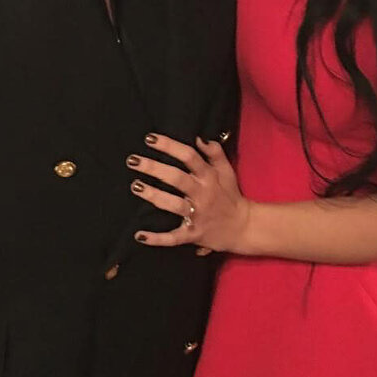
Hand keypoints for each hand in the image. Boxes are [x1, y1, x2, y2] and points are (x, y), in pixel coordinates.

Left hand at [128, 134, 249, 251]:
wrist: (244, 227)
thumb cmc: (231, 196)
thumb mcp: (227, 171)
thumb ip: (215, 152)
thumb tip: (199, 138)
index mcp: (209, 177)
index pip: (189, 156)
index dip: (169, 146)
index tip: (149, 138)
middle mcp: (202, 194)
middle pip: (177, 178)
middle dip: (154, 168)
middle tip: (133, 161)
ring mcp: (197, 215)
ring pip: (173, 205)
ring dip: (153, 196)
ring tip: (136, 186)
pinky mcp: (193, 234)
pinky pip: (173, 238)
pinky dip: (156, 239)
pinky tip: (139, 235)